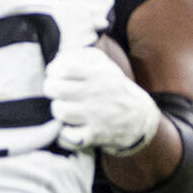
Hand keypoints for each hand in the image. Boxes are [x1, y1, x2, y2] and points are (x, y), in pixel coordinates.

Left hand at [43, 45, 160, 156]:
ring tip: (64, 107)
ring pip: (59, 111)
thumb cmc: (114, 87)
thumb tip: (58, 58)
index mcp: (97, 74)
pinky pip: (68, 136)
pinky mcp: (94, 135)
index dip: (53, 71)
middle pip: (56, 89)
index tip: (54, 75)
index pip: (63, 69)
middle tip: (56, 91)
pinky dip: (63, 133)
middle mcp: (96, 94)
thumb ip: (82, 55)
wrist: (141, 118)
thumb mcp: (104, 65)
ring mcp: (95, 115)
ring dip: (58, 109)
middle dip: (51, 89)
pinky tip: (67, 126)